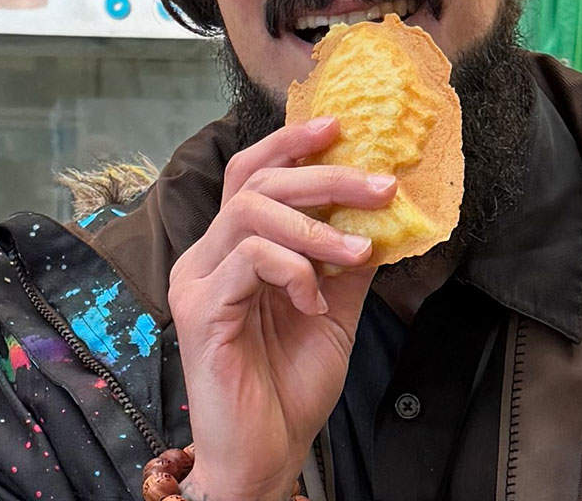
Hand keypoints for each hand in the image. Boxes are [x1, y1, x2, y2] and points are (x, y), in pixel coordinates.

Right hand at [167, 116, 393, 500]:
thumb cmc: (290, 387)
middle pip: (256, 182)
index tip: (341, 127)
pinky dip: (294, 267)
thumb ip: (349, 261)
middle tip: (380, 185)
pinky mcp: (199, 310)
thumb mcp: (335, 311)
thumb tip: (383, 211)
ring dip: (315, 223)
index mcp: (233, 251)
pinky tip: (316, 298)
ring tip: (357, 248)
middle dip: (325, 175)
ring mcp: (198, 281)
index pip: (251, 174)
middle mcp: (207, 257)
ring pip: (249, 211)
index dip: (291, 143)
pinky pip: (249, 258)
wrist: (266, 454)